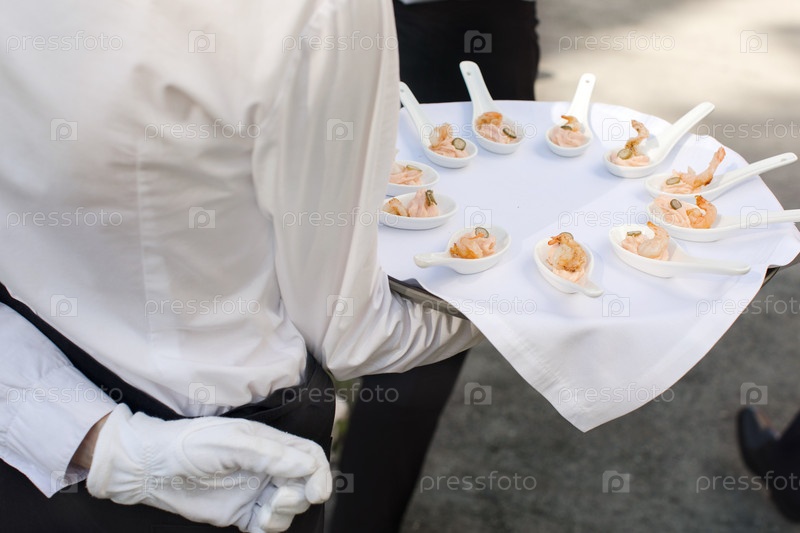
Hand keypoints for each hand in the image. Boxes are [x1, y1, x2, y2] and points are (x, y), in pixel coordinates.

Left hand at [86, 404, 330, 531]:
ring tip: (265, 510)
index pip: (310, 456)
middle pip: (305, 484)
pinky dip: (271, 527)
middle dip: (301, 495)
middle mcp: (267, 467)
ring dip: (286, 512)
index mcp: (270, 444)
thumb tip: (307, 465)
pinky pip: (270, 525)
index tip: (318, 492)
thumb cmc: (189, 445)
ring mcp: (255, 491)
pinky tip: (257, 522)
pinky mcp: (242, 513)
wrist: (151, 468)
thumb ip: (269, 454)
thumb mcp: (231, 442)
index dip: (320, 473)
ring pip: (290, 508)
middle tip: (281, 499)